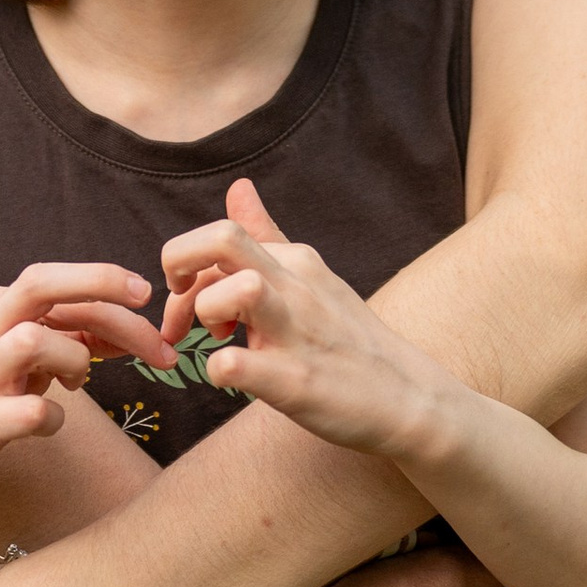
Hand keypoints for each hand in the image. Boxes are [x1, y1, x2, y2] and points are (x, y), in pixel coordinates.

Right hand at [0, 261, 162, 514]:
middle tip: (146, 305)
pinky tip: (50, 425)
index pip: (56, 281)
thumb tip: (132, 330)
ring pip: (32, 341)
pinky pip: (27, 413)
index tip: (147, 295)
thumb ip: (69, 339)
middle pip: (38, 285)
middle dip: (98, 284)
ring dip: (72, 358)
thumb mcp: (20, 358)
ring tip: (77, 382)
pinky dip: (53, 419)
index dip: (106, 281)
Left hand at [160, 181, 459, 466]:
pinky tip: (226, 376)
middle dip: (178, 262)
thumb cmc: (349, 340)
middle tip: (180, 313)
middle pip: (223, 238)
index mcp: (294, 261)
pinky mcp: (297, 382)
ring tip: (215, 341)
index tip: (186, 305)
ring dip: (208, 311)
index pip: (219, 233)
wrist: (408, 398)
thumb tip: (239, 188)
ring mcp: (298, 332)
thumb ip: (268, 237)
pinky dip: (220, 369)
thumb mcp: (311, 277)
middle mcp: (296, 286)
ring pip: (240, 289)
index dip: (185, 265)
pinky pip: (241, 365)